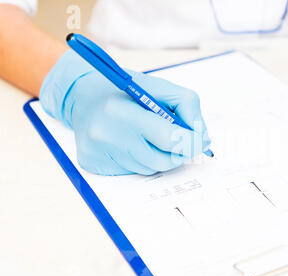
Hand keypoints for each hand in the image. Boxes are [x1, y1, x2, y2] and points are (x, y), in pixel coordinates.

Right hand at [40, 50, 210, 174]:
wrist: (80, 96)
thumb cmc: (123, 91)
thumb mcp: (157, 86)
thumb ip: (186, 106)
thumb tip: (202, 137)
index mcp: (123, 111)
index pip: (170, 139)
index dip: (192, 142)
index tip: (200, 139)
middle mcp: (107, 135)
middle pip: (163, 160)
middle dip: (180, 152)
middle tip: (182, 141)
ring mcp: (98, 153)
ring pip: (150, 168)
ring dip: (159, 155)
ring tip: (149, 136)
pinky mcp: (92, 164)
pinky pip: (132, 171)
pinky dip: (140, 160)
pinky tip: (130, 143)